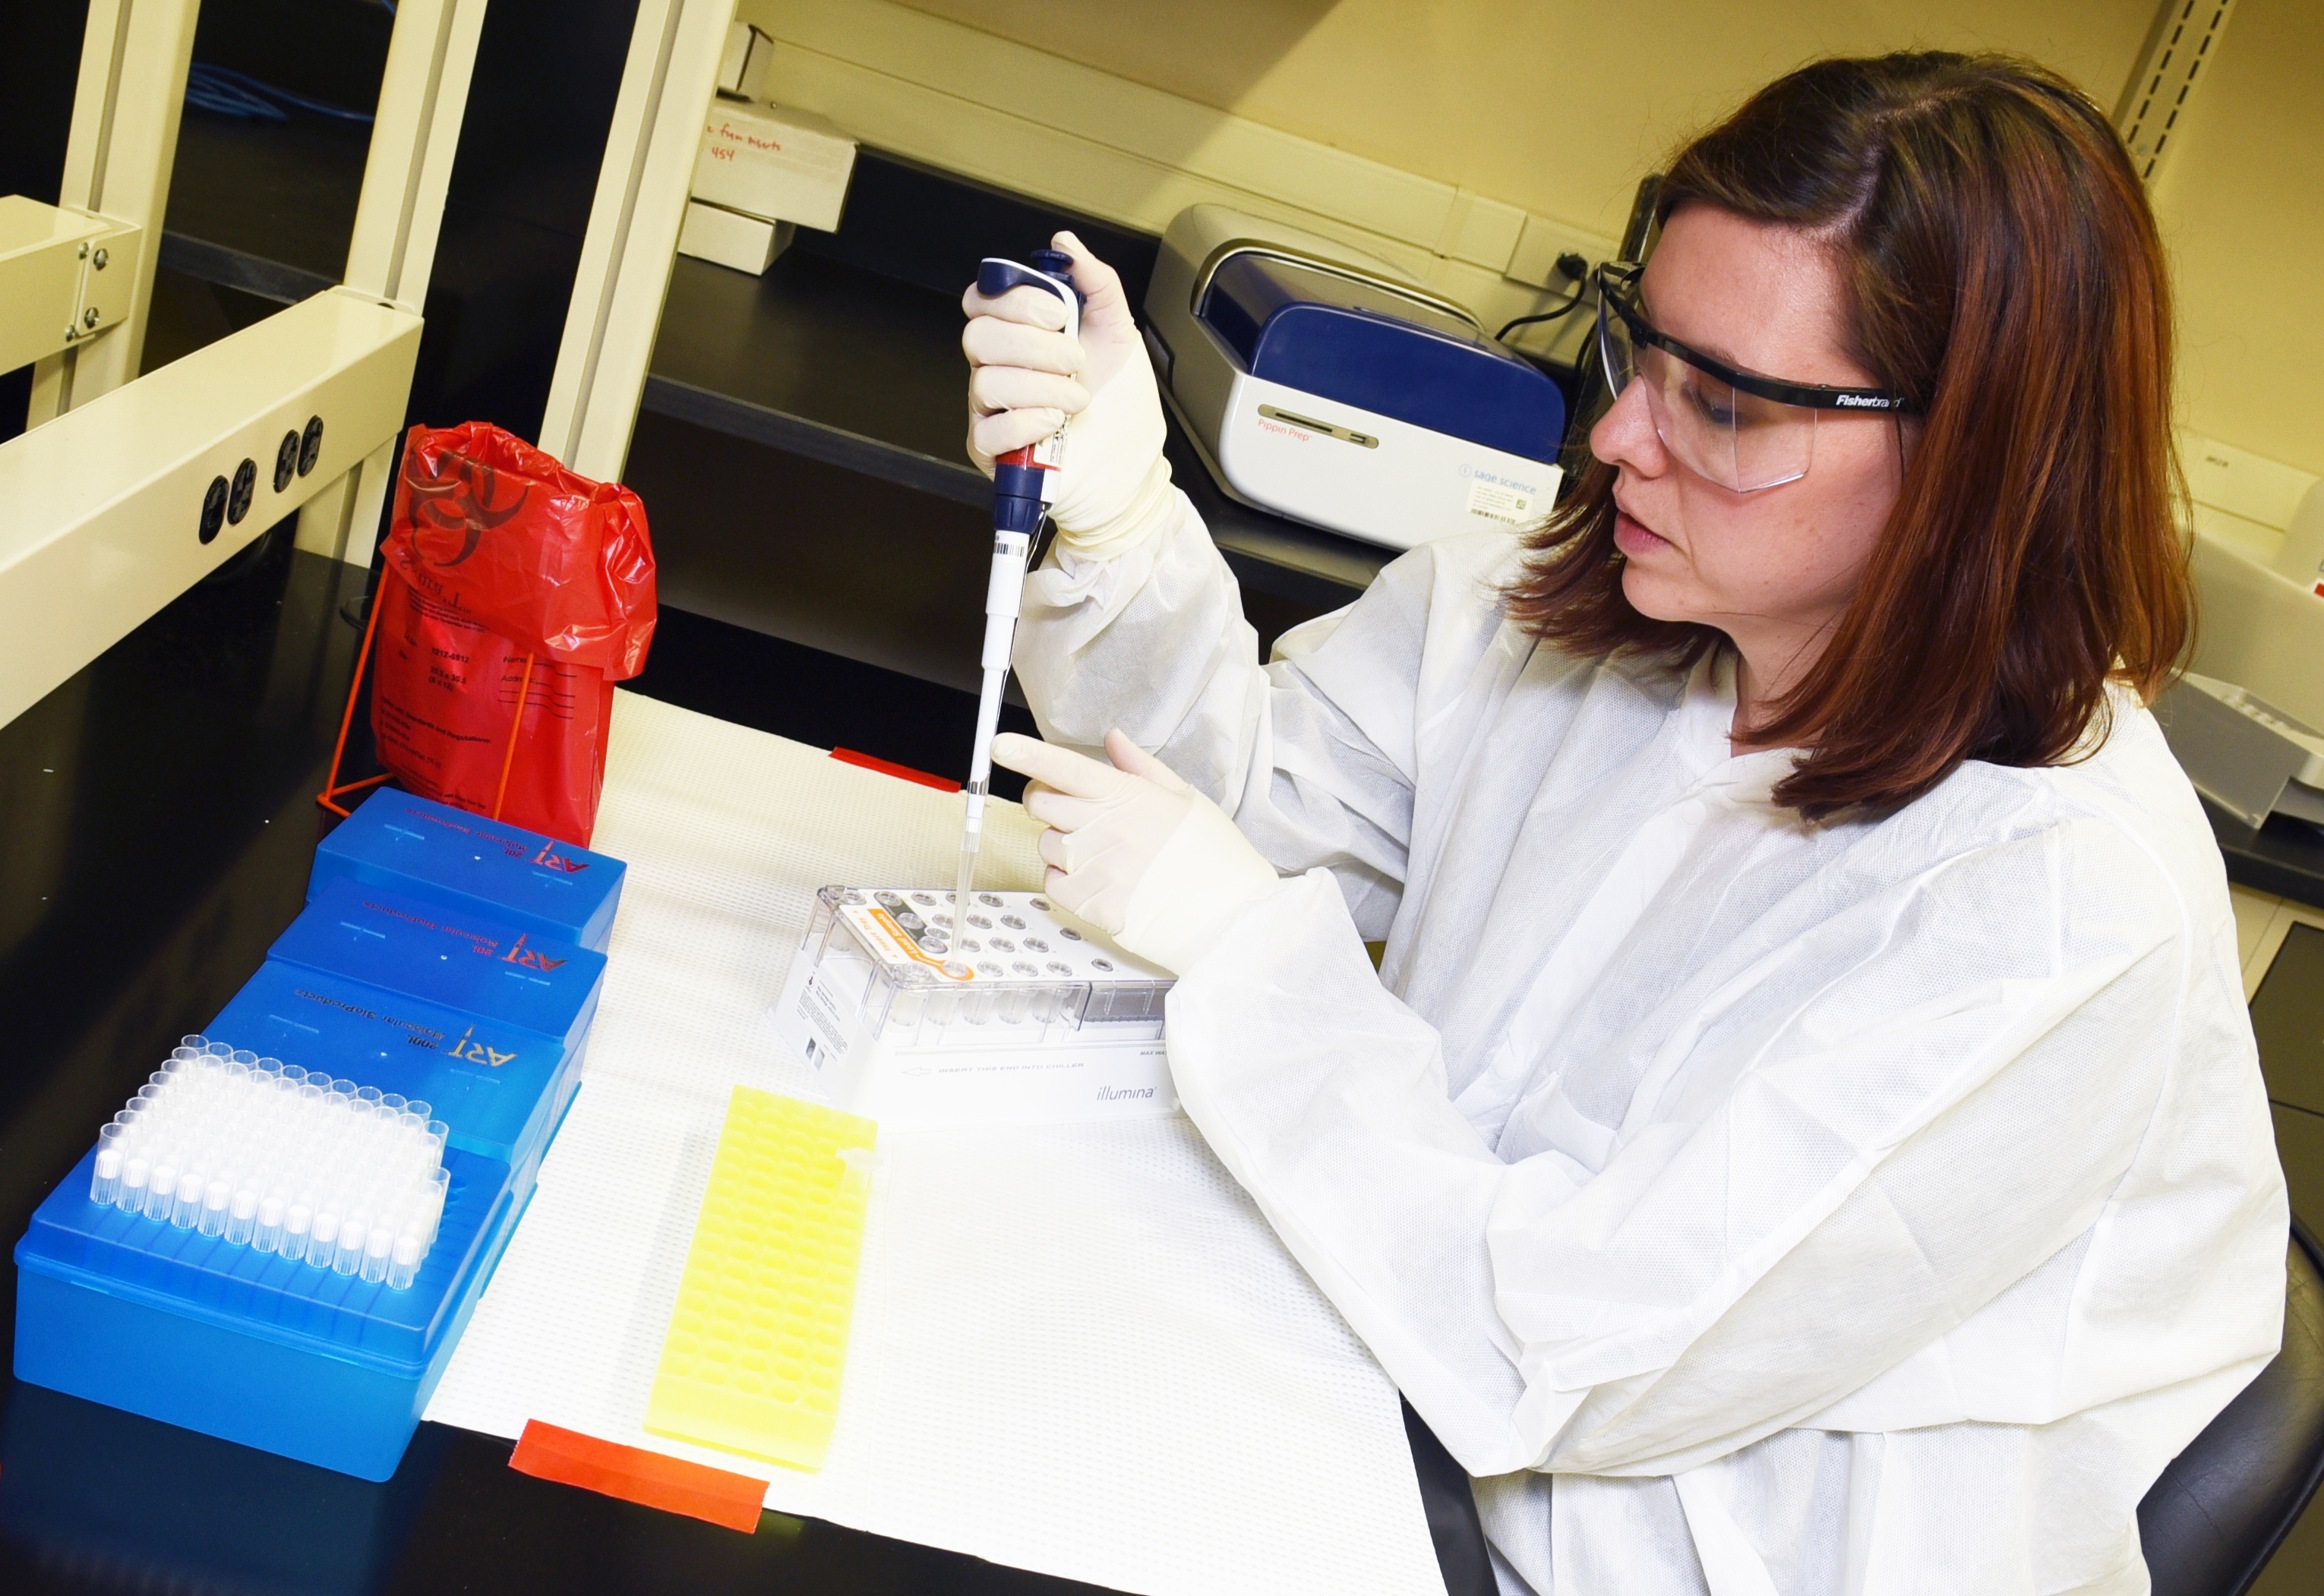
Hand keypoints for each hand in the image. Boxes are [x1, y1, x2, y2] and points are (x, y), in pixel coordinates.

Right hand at [962, 232, 1172, 555]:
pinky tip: (1055, 424)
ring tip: (1078, 399)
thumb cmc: (1119, 407)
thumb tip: (1064, 244)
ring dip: (1045, 387)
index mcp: (1019, 335)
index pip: (983, 300)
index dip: (1016, 301)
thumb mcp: (1118, 333)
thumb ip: (1094, 282)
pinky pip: (988, 430)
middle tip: (1076, 362)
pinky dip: (1027, 422)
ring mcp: (989, 410)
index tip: (1058, 313)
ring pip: (988, 381)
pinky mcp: (991, 452)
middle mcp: (998, 368)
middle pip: (979, 336)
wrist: (1132, 469)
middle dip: (1037, 346)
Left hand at [993, 729, 1279, 974]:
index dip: (1026, 754)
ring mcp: (1092, 867)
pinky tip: (1098, 879)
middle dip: (1045, 800)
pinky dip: (1065, 879)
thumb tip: (1113, 740)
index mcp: (1125, 796)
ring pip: (1043, 843)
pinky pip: (1052, 882)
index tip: (1001, 744)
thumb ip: (1141, 767)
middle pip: (1039, 802)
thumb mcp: (1185, 798)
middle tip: (1072, 809)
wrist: (1227, 916)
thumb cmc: (1212, 858)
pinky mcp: (1088, 903)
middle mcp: (1101, 828)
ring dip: (1060, 843)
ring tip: (1102, 853)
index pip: (1062, 767)